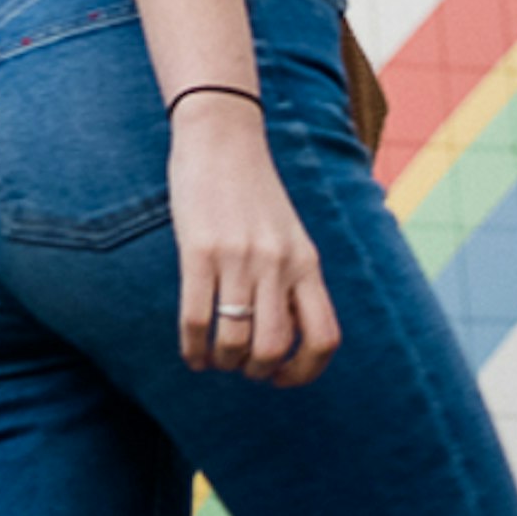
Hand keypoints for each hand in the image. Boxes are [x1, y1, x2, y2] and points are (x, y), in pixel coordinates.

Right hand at [169, 96, 340, 384]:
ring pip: (235, 341)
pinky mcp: (199, 251)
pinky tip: (192, 353)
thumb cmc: (253, 192)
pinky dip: (193, 349)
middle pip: (274, 348)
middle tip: (241, 365)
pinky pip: (196, 319)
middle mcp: (278, 263)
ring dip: (223, 362)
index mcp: (306, 261)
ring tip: (214, 359)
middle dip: (255, 371)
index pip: (324, 337)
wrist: (223, 137)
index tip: (281, 378)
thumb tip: (285, 339)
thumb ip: (293, 280)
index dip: (305, 371)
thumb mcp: (289, 236)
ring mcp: (239, 257)